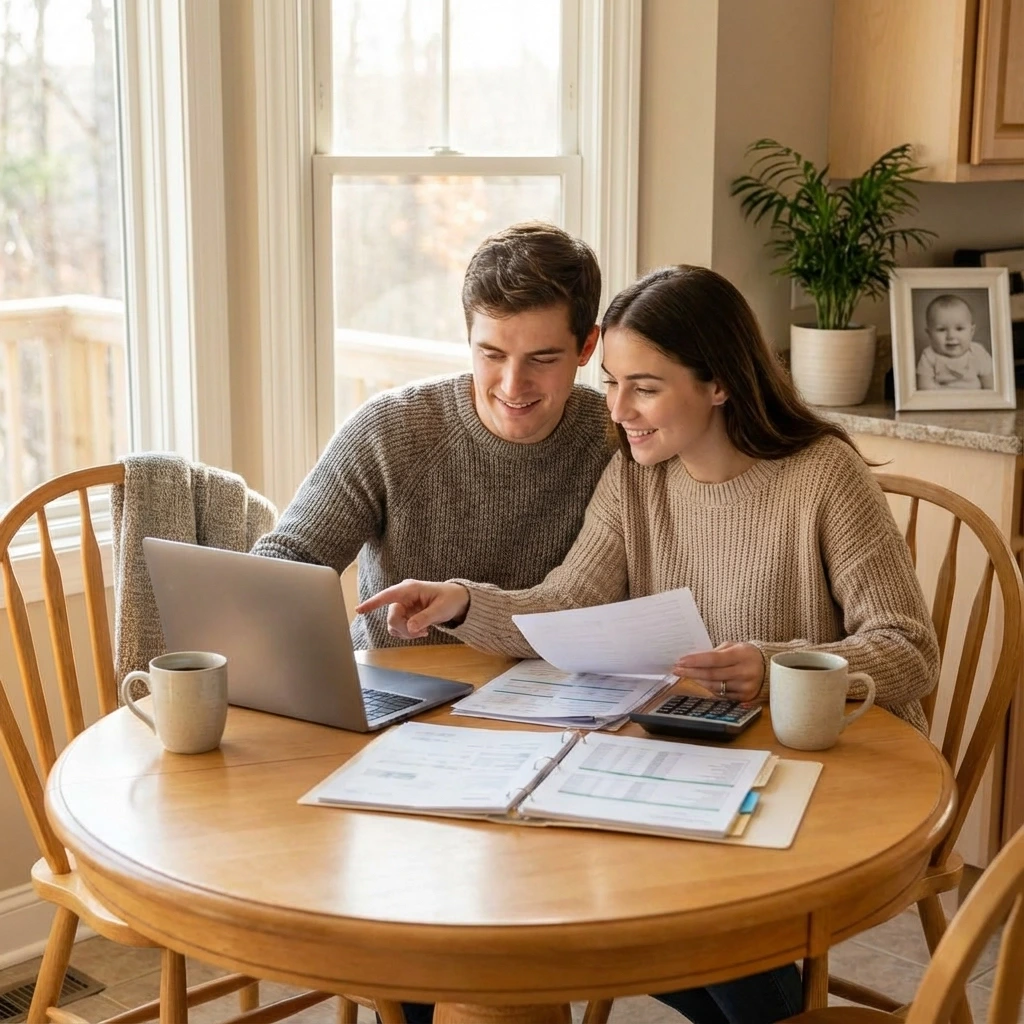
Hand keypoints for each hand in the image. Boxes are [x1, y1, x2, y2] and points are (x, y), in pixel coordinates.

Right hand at [355, 581, 470, 639]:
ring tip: (424, 631)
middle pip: (392, 617)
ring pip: (393, 625)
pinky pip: (398, 628)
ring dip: (406, 633)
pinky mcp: (405, 615)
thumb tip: (410, 628)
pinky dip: (407, 633)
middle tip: (422, 633)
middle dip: (404, 629)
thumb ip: (425, 618)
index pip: (387, 596)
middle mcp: (402, 597)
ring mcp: (403, 606)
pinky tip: (421, 631)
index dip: (372, 603)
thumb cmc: (450, 599)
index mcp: (409, 589)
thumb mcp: (440, 609)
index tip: (359, 610)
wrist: (457, 601)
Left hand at [672, 642, 764, 701]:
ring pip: (715, 686)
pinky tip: (701, 682)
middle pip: (712, 675)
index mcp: (742, 655)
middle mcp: (745, 672)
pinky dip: (709, 688)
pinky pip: (722, 695)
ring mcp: (746, 687)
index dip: (695, 661)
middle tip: (677, 669)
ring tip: (686, 675)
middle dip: (691, 672)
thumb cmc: (746, 654)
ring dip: (698, 681)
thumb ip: (715, 653)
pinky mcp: (745, 698)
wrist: (770, 667)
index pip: (714, 659)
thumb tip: (692, 660)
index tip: (680, 661)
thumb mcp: (733, 647)